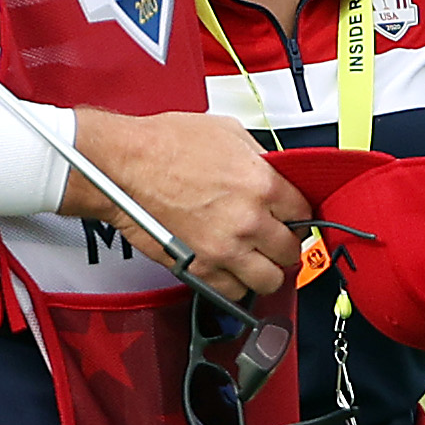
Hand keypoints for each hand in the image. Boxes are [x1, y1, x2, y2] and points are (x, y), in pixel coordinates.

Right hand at [68, 105, 304, 291]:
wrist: (121, 166)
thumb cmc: (163, 145)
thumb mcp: (226, 132)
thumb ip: (258, 157)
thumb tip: (272, 170)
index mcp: (262, 185)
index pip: (304, 213)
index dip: (297, 215)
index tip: (289, 217)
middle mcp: (249, 221)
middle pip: (291, 251)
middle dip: (283, 245)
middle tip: (272, 238)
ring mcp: (225, 249)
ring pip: (269, 280)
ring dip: (265, 271)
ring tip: (255, 259)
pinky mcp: (199, 268)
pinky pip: (233, 292)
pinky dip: (234, 285)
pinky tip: (229, 270)